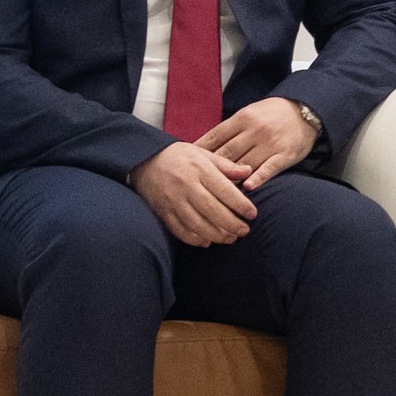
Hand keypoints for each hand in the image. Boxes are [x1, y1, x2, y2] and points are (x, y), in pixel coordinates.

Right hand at [131, 142, 257, 245]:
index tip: (253, 214)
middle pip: (212, 210)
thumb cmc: (179, 156)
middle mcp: (186, 185)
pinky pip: (179, 230)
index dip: (241, 205)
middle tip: (245, 231)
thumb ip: (226, 165)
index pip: (225, 190)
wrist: (142, 160)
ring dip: (216, 235)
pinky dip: (194, 239)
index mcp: (199, 169)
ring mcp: (172, 200)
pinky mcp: (162, 211)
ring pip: (197, 224)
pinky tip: (207, 242)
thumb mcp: (203, 154)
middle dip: (231, 224)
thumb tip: (249, 172)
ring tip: (231, 238)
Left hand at [197, 98, 320, 190]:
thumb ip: (231, 129)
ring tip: (216, 193)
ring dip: (230, 179)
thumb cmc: (273, 114)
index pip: (215, 136)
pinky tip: (248, 188)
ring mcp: (270, 143)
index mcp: (243, 118)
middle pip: (227, 152)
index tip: (186, 162)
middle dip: (210, 168)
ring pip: (245, 163)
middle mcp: (255, 130)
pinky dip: (258, 178)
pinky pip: (269, 168)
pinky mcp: (285, 154)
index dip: (199, 150)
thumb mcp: (250, 113)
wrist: (306, 110)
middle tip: (195, 183)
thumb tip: (205, 146)